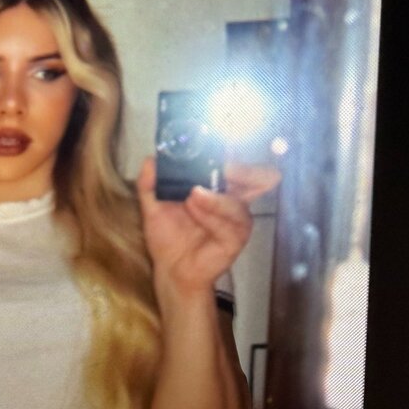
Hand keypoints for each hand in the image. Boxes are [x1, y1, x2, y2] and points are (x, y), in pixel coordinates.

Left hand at [136, 157, 281, 301]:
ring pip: (239, 202)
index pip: (236, 161)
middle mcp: (232, 198)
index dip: (235, 150)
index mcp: (218, 185)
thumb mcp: (153, 205)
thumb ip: (149, 181)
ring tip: (192, 195)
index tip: (224, 139)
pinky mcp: (236, 239)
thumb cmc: (168, 234)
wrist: (170, 268)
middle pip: (259, 177)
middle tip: (225, 165)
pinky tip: (195, 210)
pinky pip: (231, 225)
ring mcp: (237, 219)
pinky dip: (212, 215)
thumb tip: (151, 159)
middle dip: (245, 170)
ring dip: (215, 198)